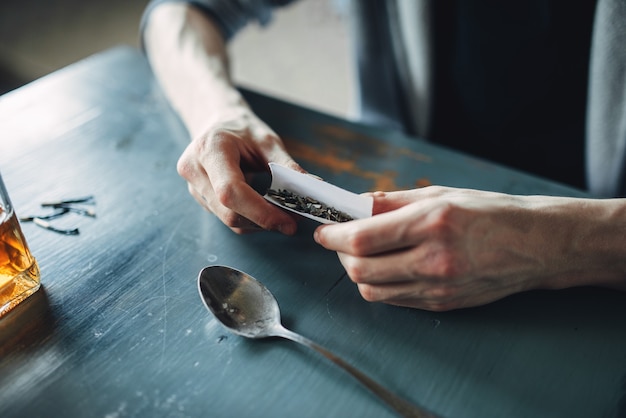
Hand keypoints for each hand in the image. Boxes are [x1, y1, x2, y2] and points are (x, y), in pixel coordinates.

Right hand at [177, 110, 302, 233]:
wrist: (218, 123)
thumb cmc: (243, 129)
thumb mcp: (267, 140)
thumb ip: (286, 165)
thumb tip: (311, 187)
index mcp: (210, 150)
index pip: (231, 191)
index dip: (260, 212)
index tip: (288, 222)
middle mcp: (195, 170)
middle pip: (229, 212)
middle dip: (264, 221)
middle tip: (293, 221)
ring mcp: (194, 187)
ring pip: (228, 220)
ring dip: (259, 223)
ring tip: (282, 213)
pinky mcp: (200, 198)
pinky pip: (226, 218)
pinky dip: (250, 219)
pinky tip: (264, 209)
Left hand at [314, 186, 624, 310]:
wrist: (535, 245)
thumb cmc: (489, 212)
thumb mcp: (440, 194)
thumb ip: (391, 201)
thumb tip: (354, 205)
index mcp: (432, 223)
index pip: (363, 238)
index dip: (334, 236)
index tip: (324, 231)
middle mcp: (433, 259)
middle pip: (361, 269)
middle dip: (341, 254)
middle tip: (342, 240)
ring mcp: (438, 287)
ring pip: (373, 291)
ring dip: (358, 272)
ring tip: (364, 254)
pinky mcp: (442, 304)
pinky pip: (395, 300)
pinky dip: (380, 285)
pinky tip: (386, 267)